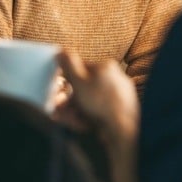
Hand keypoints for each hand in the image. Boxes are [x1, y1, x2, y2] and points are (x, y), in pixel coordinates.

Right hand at [56, 50, 139, 181]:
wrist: (124, 129)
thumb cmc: (101, 103)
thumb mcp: (79, 81)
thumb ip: (69, 65)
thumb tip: (61, 51)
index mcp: (106, 66)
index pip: (80, 68)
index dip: (65, 81)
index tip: (57, 92)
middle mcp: (115, 78)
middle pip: (84, 87)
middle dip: (69, 101)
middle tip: (59, 111)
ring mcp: (120, 95)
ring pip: (90, 101)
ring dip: (76, 111)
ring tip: (70, 121)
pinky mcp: (121, 110)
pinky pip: (100, 111)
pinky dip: (89, 117)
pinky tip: (83, 125)